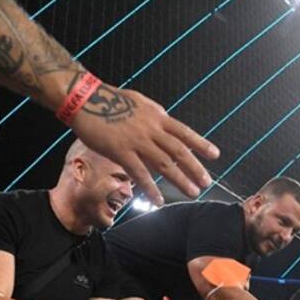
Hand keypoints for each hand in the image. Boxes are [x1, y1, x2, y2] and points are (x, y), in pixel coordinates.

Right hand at [68, 86, 218, 204]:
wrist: (84, 98)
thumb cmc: (110, 99)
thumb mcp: (140, 103)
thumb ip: (155, 116)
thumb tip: (166, 121)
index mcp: (157, 117)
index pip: (185, 132)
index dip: (201, 144)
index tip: (215, 155)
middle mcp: (152, 129)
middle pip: (179, 151)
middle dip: (195, 168)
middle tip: (207, 182)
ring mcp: (137, 141)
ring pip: (164, 164)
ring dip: (180, 180)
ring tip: (193, 192)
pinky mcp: (120, 151)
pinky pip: (139, 173)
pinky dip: (150, 188)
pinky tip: (159, 200)